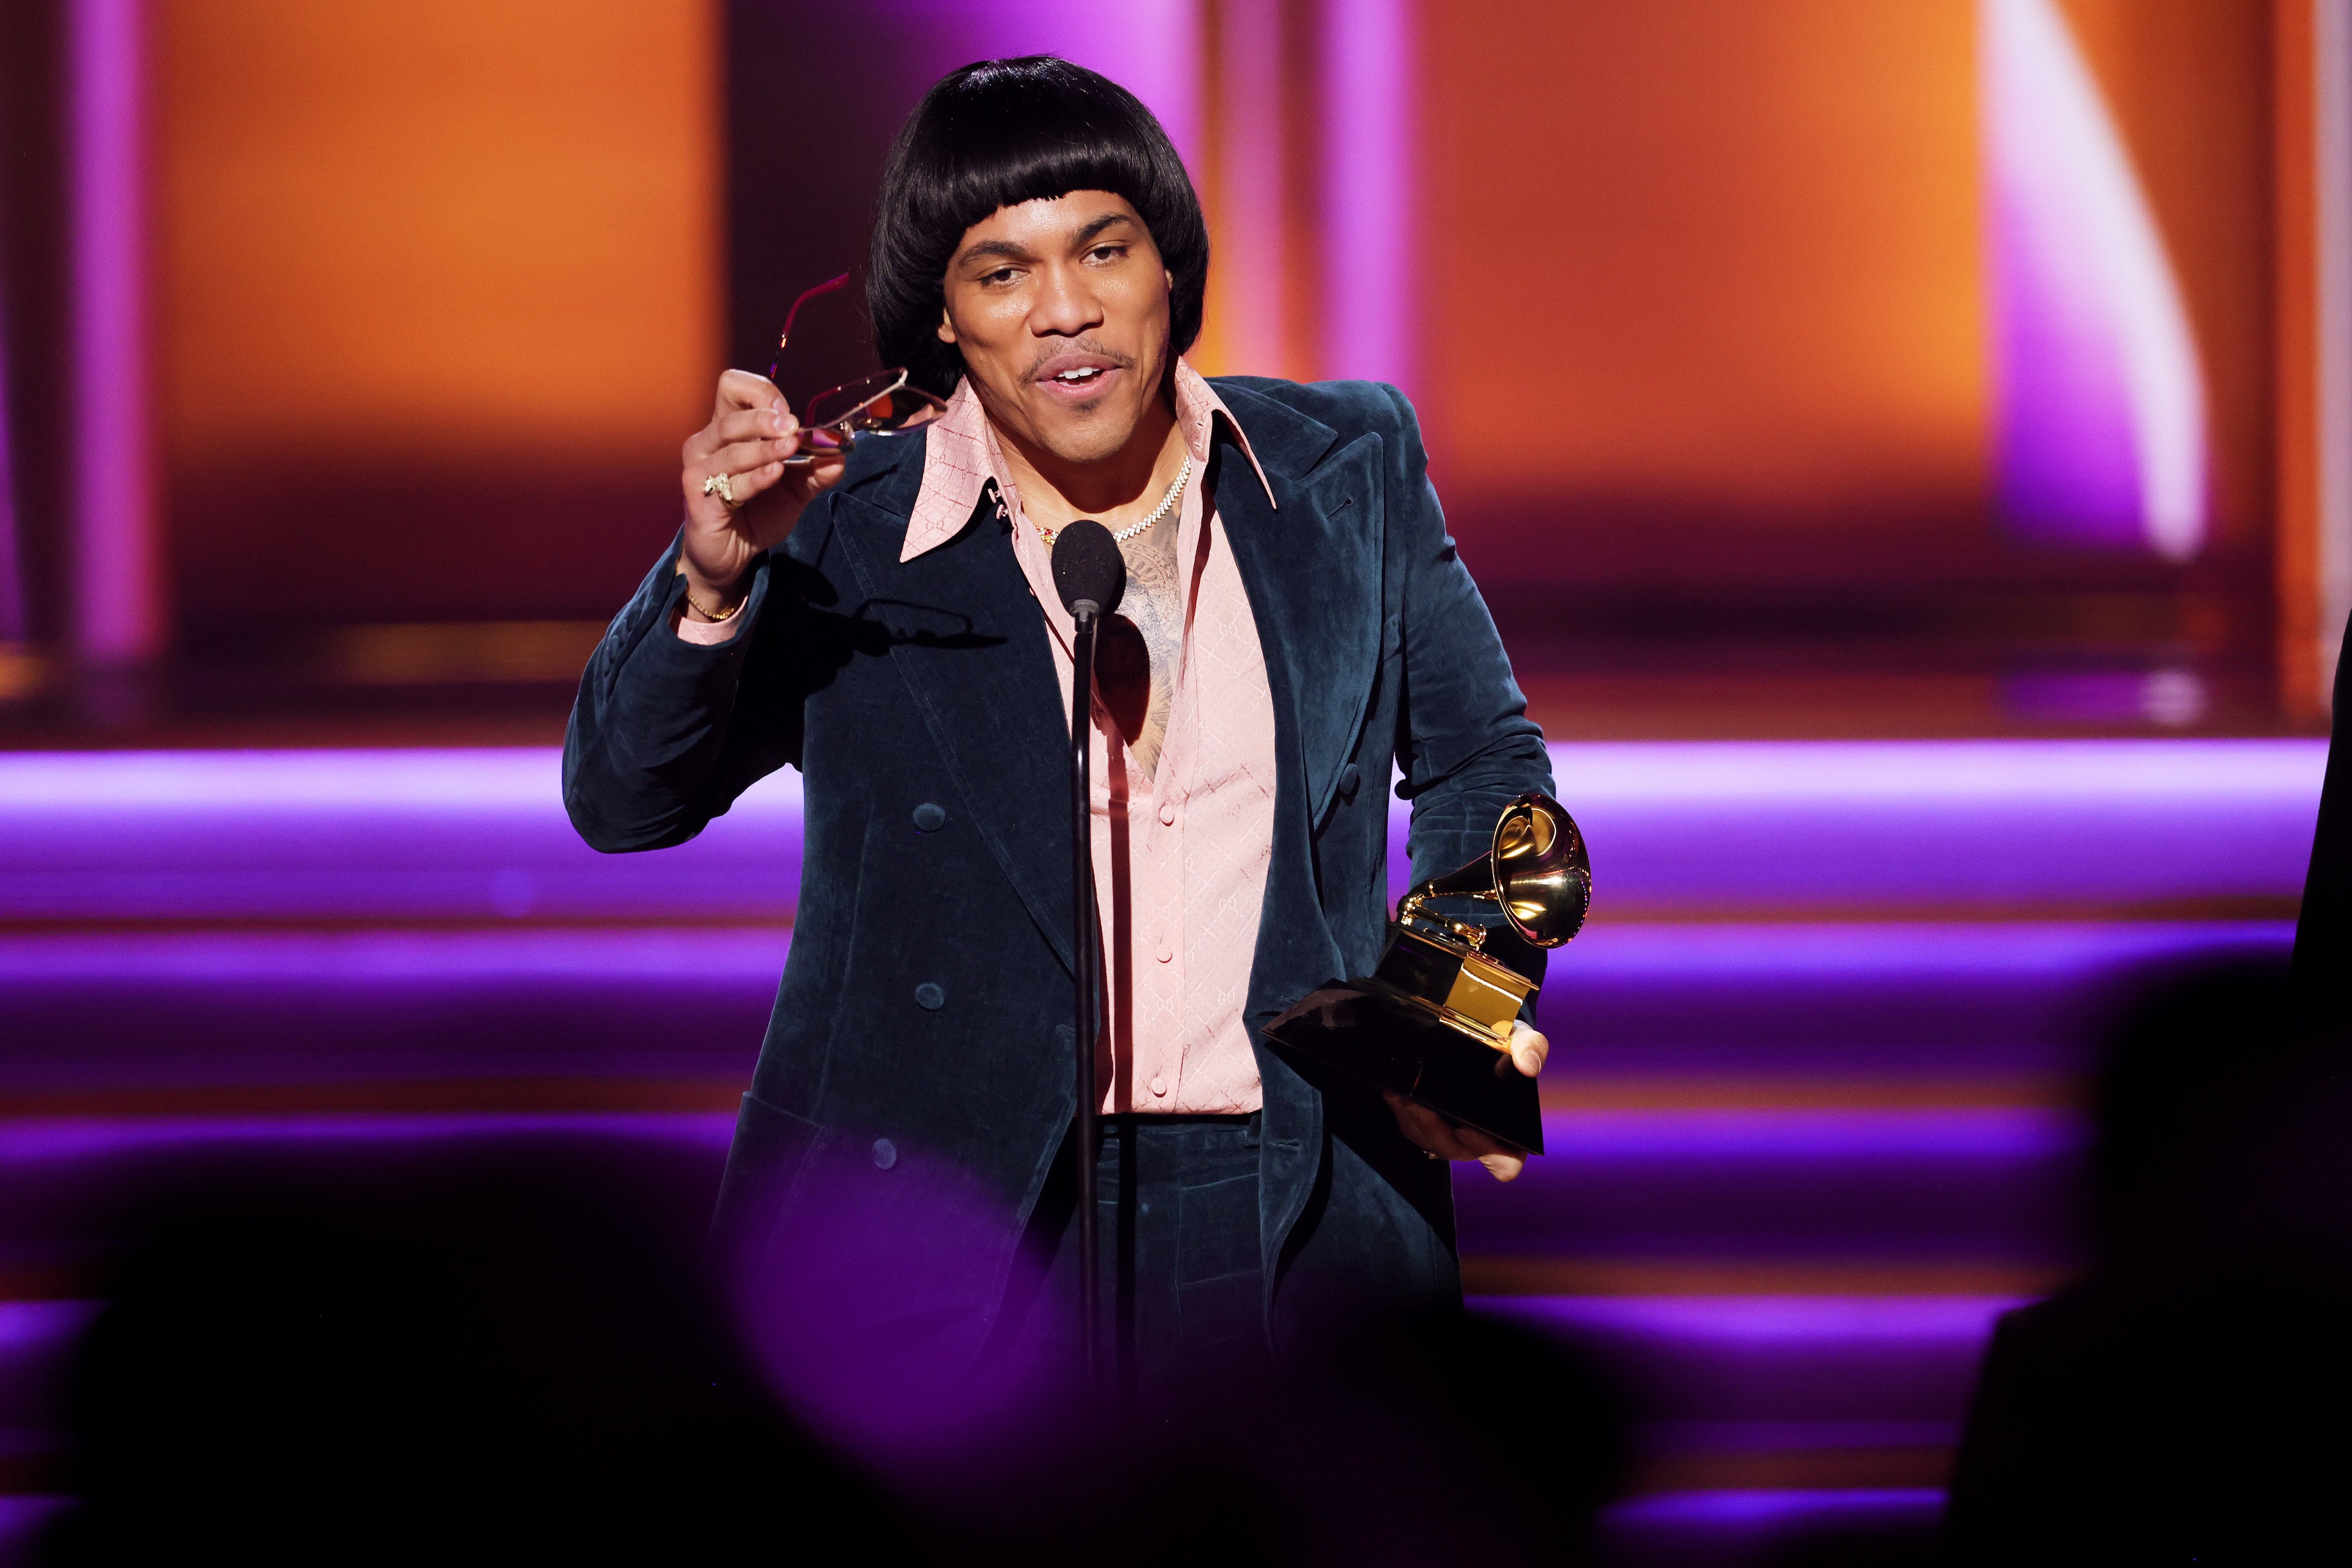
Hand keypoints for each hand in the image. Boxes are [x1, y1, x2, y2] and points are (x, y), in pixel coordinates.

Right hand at [678, 369, 847, 608]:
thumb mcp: (794, 489)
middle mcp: (707, 444)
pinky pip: (730, 484)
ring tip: (791, 448)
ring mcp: (700, 471)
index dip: (760, 393)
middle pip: (731, 417)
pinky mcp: (699, 500)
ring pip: (731, 450)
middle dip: (765, 419)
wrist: (730, 555)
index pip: (733, 387)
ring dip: (765, 448)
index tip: (788, 411)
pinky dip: (756, 477)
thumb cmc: (757, 512)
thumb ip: (816, 470)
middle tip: (793, 427)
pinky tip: (776, 473)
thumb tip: (840, 453)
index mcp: (727, 429)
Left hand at [1385, 1020, 1548, 1182]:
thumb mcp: (1520, 1040)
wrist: (1476, 1034)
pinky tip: (1396, 1092)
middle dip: (1434, 1130)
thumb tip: (1528, 1065)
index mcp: (1509, 1132)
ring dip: (1414, 1119)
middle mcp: (1479, 1139)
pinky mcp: (1426, 1126)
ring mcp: (1450, 1135)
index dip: (1486, 1152)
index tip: (1466, 1128)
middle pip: (1454, 1150)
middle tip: (1421, 1105)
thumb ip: (1531, 1047)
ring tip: (1405, 1096)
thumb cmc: (1504, 1046)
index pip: (1505, 1164)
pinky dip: (1401, 1110)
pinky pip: (1411, 1128)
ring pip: (1428, 1140)